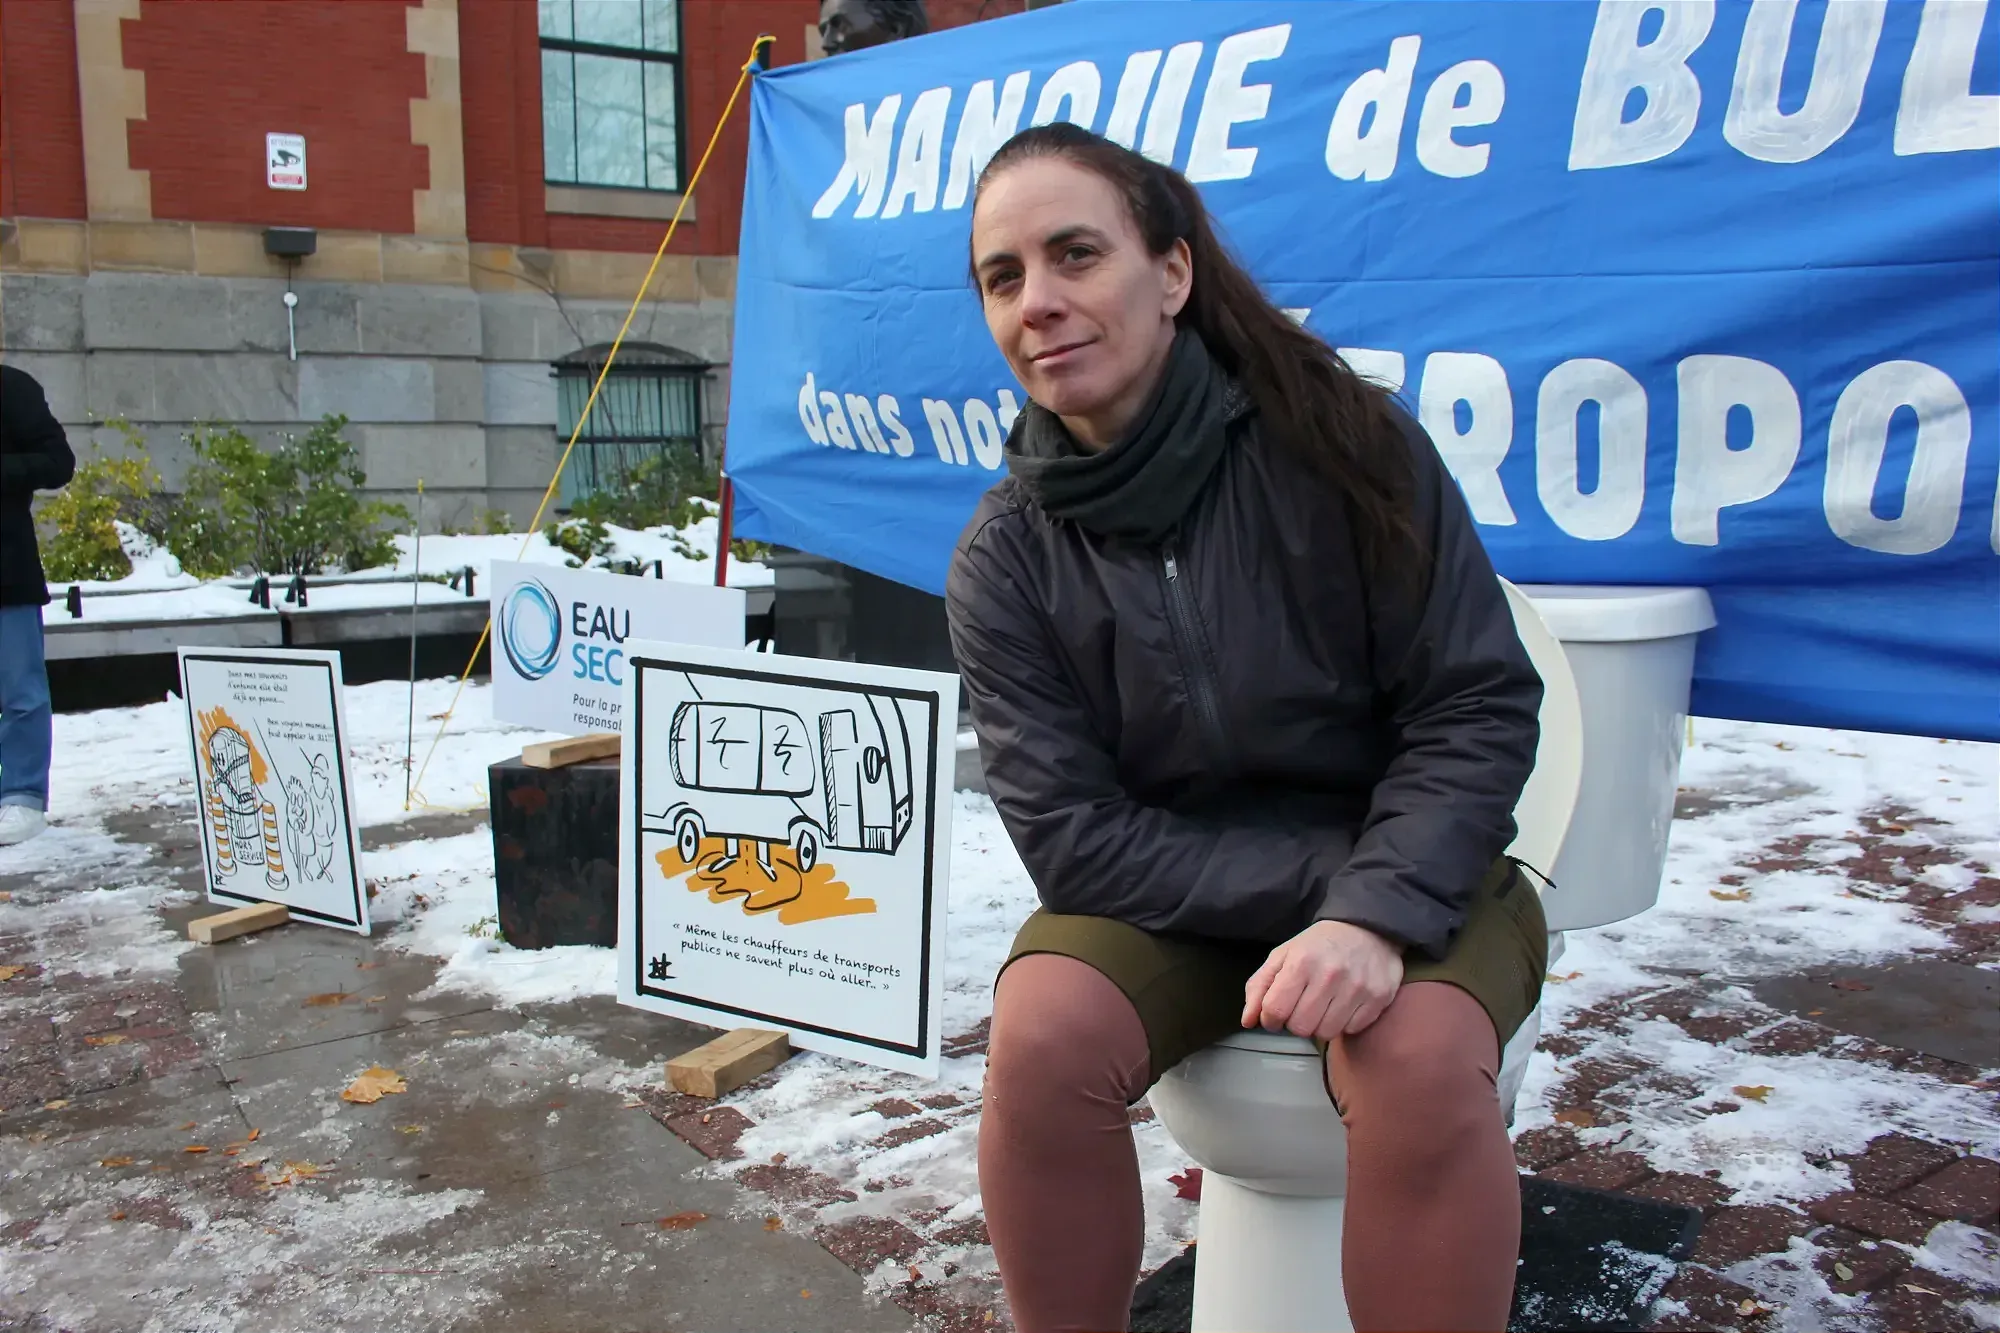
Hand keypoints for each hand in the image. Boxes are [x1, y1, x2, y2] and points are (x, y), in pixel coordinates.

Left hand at [1241, 920, 1403, 1041]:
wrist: (1368, 928)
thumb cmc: (1319, 945)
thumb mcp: (1283, 956)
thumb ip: (1259, 986)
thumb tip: (1247, 1021)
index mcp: (1301, 962)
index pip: (1275, 1010)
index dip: (1270, 1018)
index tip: (1276, 1013)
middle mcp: (1329, 976)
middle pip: (1300, 1027)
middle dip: (1295, 1022)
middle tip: (1302, 1006)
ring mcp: (1357, 988)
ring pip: (1326, 1033)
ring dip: (1320, 1024)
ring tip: (1323, 1005)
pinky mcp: (1378, 998)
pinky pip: (1351, 1029)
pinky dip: (1344, 1022)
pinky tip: (1344, 1004)